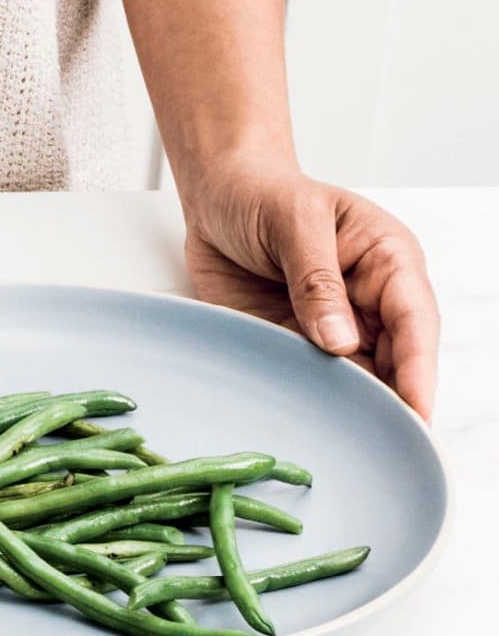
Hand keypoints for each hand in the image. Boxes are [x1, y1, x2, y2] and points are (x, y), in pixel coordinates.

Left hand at [178, 156, 438, 417]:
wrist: (216, 194)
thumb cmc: (263, 192)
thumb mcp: (293, 220)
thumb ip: (315, 278)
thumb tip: (339, 339)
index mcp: (387, 261)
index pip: (414, 321)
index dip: (418, 368)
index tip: (416, 409)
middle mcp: (370, 299)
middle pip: (394, 361)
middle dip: (392, 401)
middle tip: (385, 444)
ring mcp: (334, 324)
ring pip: (356, 376)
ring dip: (351, 407)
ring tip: (346, 443)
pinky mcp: (296, 340)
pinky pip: (309, 377)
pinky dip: (312, 400)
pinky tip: (309, 424)